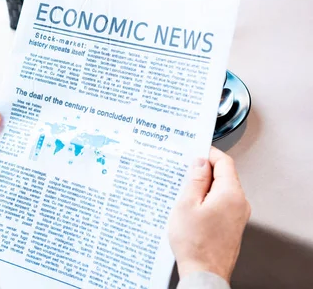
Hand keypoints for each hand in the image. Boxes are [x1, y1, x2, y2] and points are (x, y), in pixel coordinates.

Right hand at [169, 147, 250, 282]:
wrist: (204, 273)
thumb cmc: (195, 244)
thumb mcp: (186, 204)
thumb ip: (195, 180)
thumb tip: (200, 163)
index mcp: (231, 194)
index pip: (224, 162)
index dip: (208, 153)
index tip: (194, 151)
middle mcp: (240, 203)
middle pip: (224, 175)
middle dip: (204, 170)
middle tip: (183, 171)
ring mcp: (238, 216)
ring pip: (222, 190)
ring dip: (204, 187)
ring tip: (183, 192)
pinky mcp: (232, 226)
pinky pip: (222, 203)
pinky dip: (208, 200)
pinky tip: (192, 207)